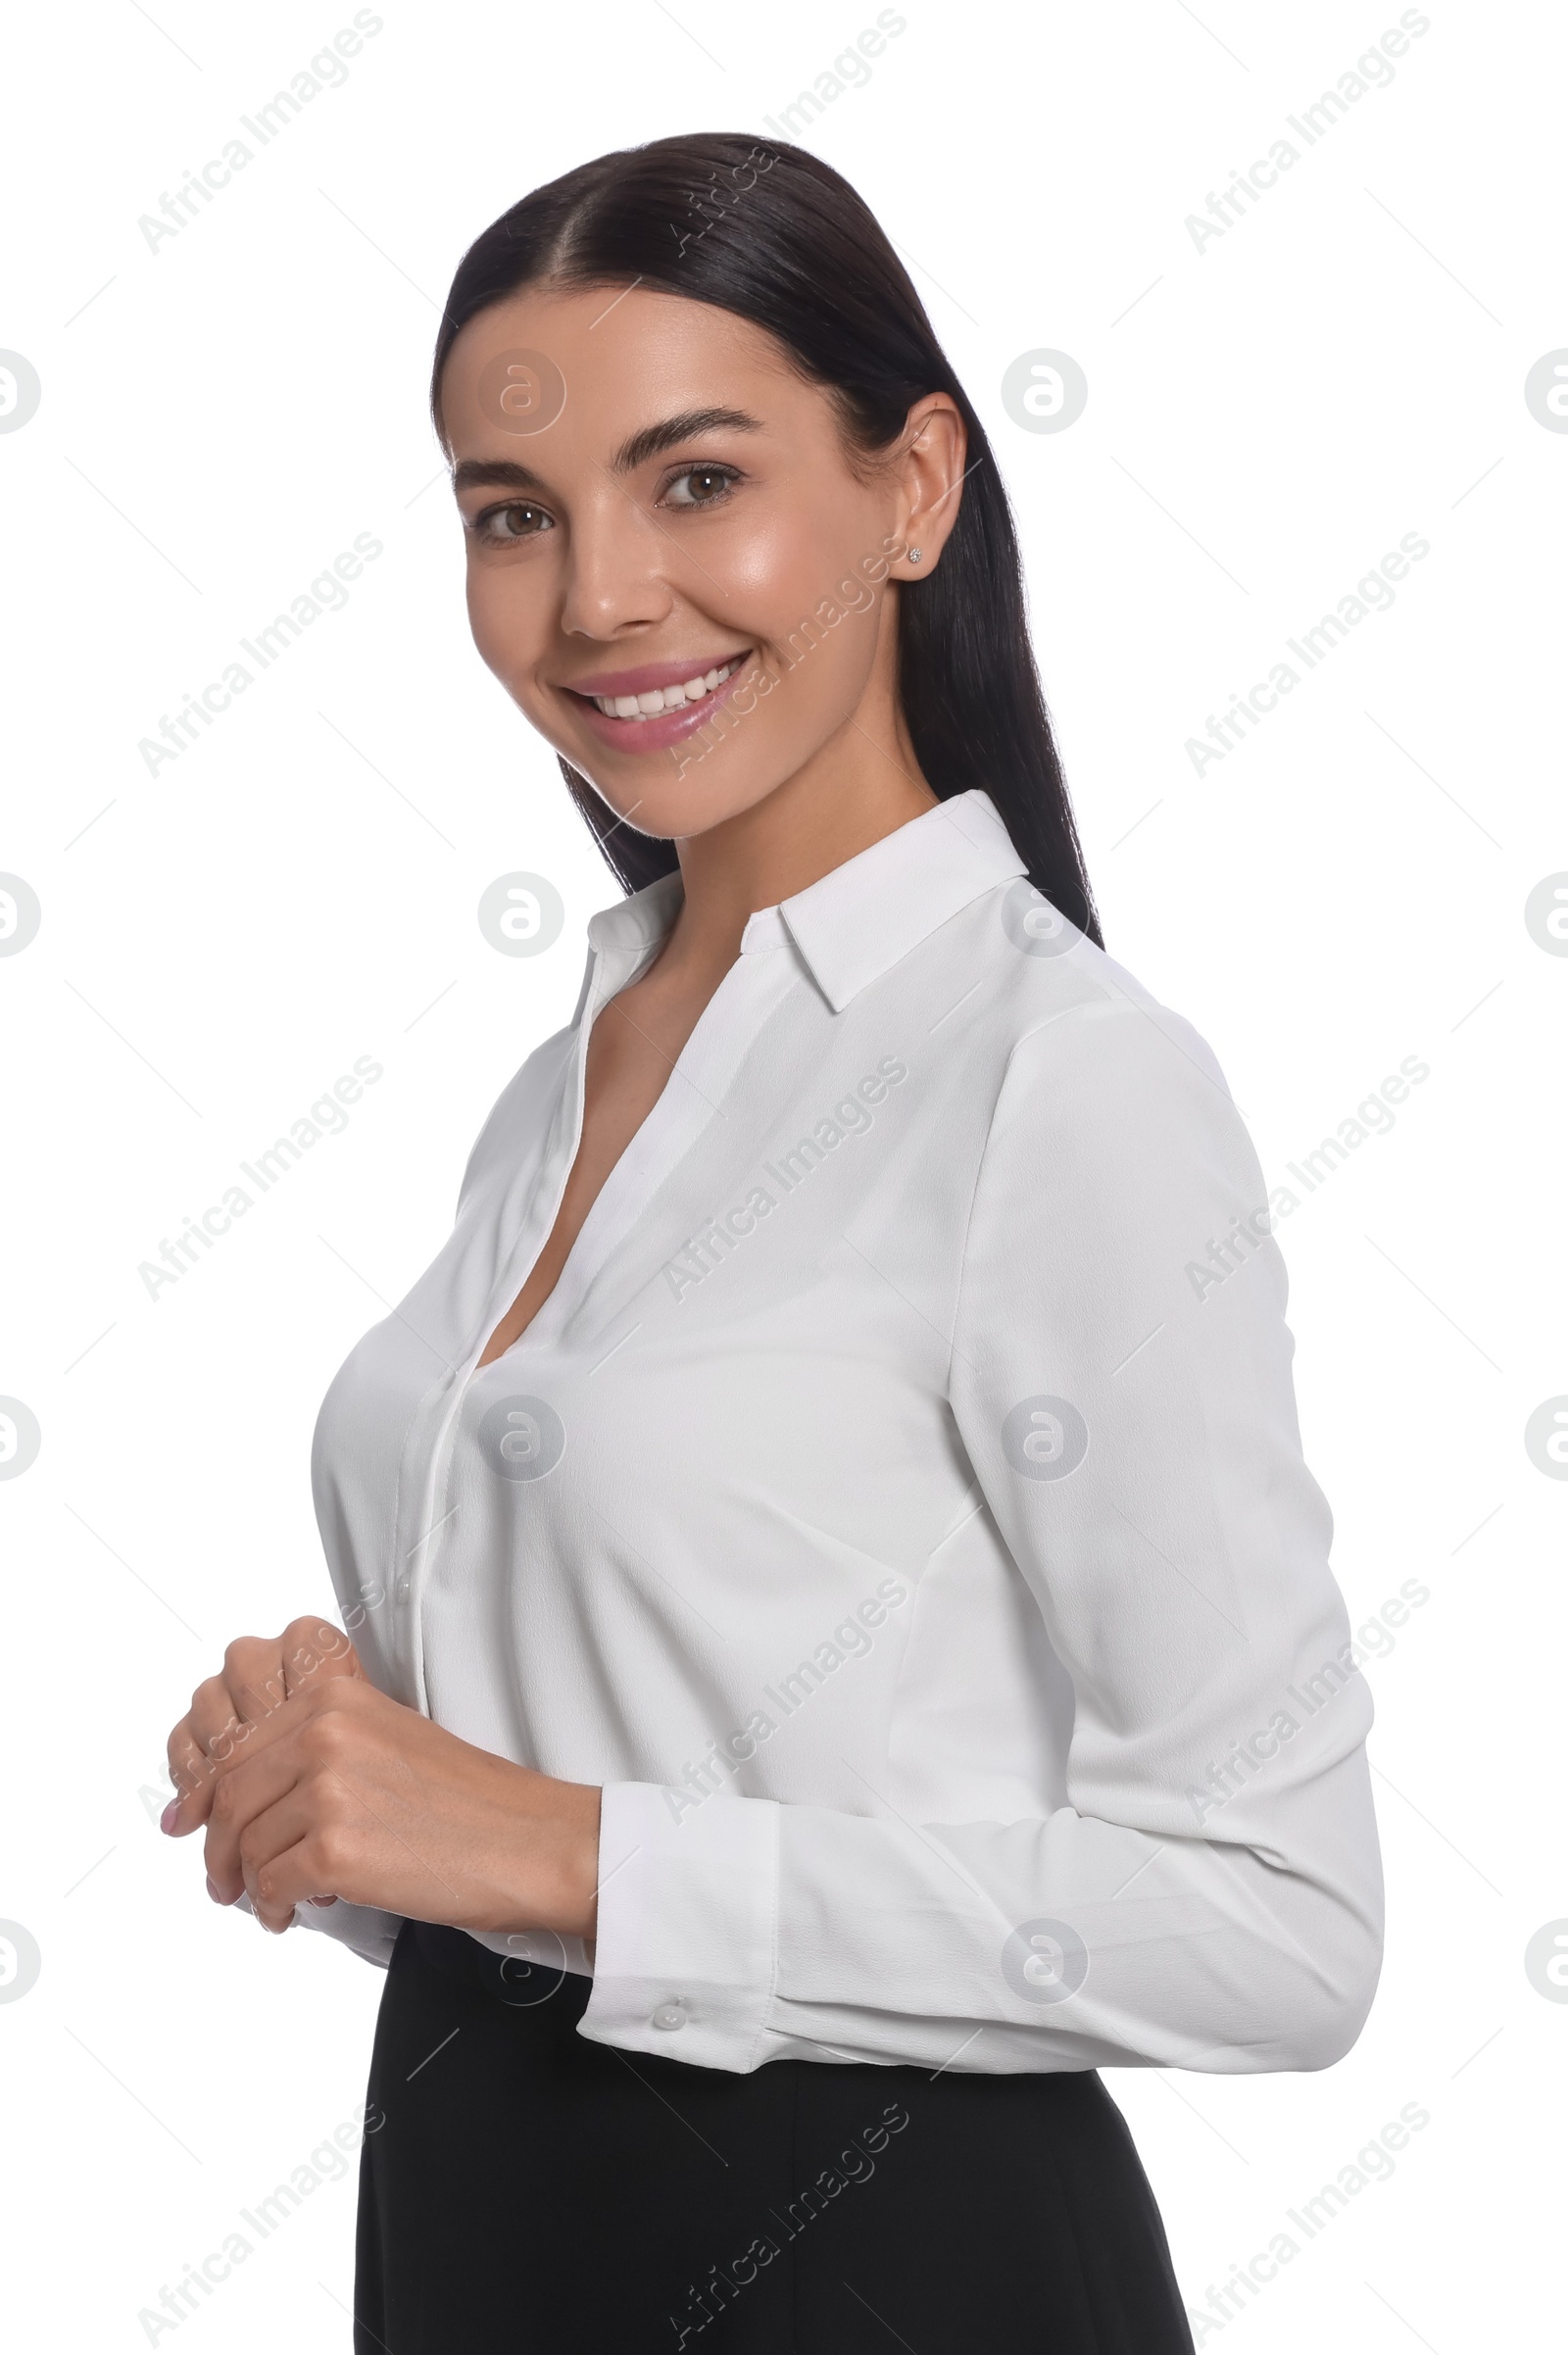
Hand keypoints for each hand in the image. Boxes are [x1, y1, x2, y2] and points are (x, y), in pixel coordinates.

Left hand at [165, 1628, 600, 1940]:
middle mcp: (323, 1732)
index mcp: (333, 1694)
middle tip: (224, 1879)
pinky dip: (274, 1909)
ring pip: (243, 1843)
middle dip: (218, 1844)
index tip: (190, 1819)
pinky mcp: (334, 1850)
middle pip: (228, 1793)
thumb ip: (310, 1745)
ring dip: (247, 1881)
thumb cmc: (467, 1799)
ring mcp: (327, 1789)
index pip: (234, 1742)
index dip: (205, 1790)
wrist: (528, 1841)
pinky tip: (293, 1913)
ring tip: (269, 1899)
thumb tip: (223, 1793)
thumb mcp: (384, 1736)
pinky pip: (269, 1886)